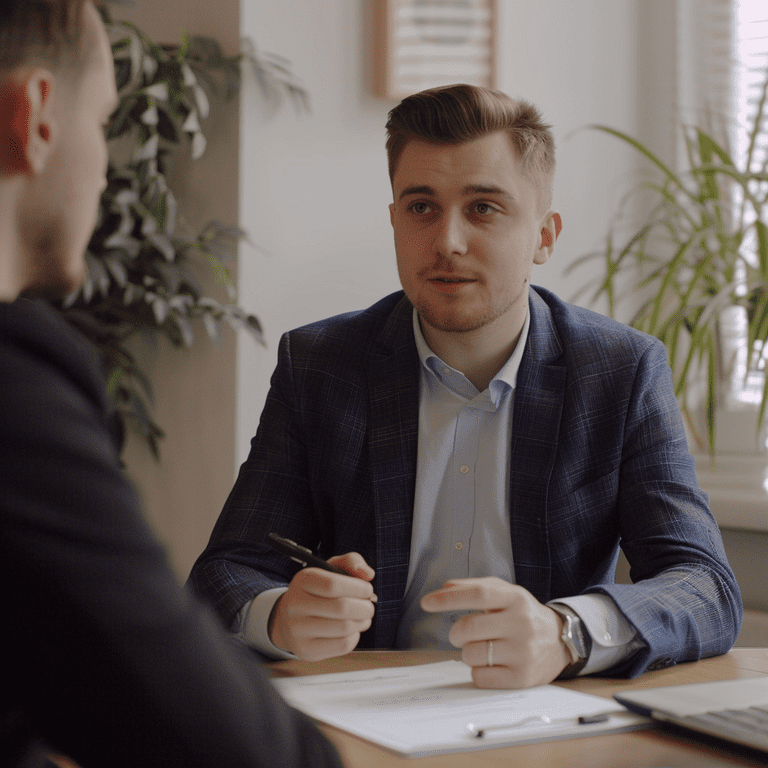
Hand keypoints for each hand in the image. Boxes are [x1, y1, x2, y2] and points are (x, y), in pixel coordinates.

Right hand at [269, 552, 375, 660]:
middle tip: (369, 606)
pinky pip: (342, 646)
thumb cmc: (317, 591)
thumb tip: (367, 573)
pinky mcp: (306, 650)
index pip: (333, 585)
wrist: (288, 619)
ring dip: (362, 622)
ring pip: (345, 628)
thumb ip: (351, 561)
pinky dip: (355, 637)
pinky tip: (352, 629)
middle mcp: (296, 605)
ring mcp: (298, 630)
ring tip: (363, 617)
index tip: (367, 590)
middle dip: (365, 607)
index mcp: (303, 580)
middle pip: (342, 608)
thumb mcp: (330, 569)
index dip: (358, 588)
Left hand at [420, 577, 569, 687]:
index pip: (478, 594)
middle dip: (456, 633)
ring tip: (482, 648)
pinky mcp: (522, 677)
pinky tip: (491, 663)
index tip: (426, 603)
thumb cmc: (522, 614)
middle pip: (469, 628)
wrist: (560, 640)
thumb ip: (474, 587)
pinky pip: (480, 677)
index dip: (449, 598)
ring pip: (471, 654)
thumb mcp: (505, 593)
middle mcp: (522, 623)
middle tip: (460, 634)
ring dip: (467, 652)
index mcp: (515, 598)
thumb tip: (444, 588)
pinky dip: (477, 671)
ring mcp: (523, 652)